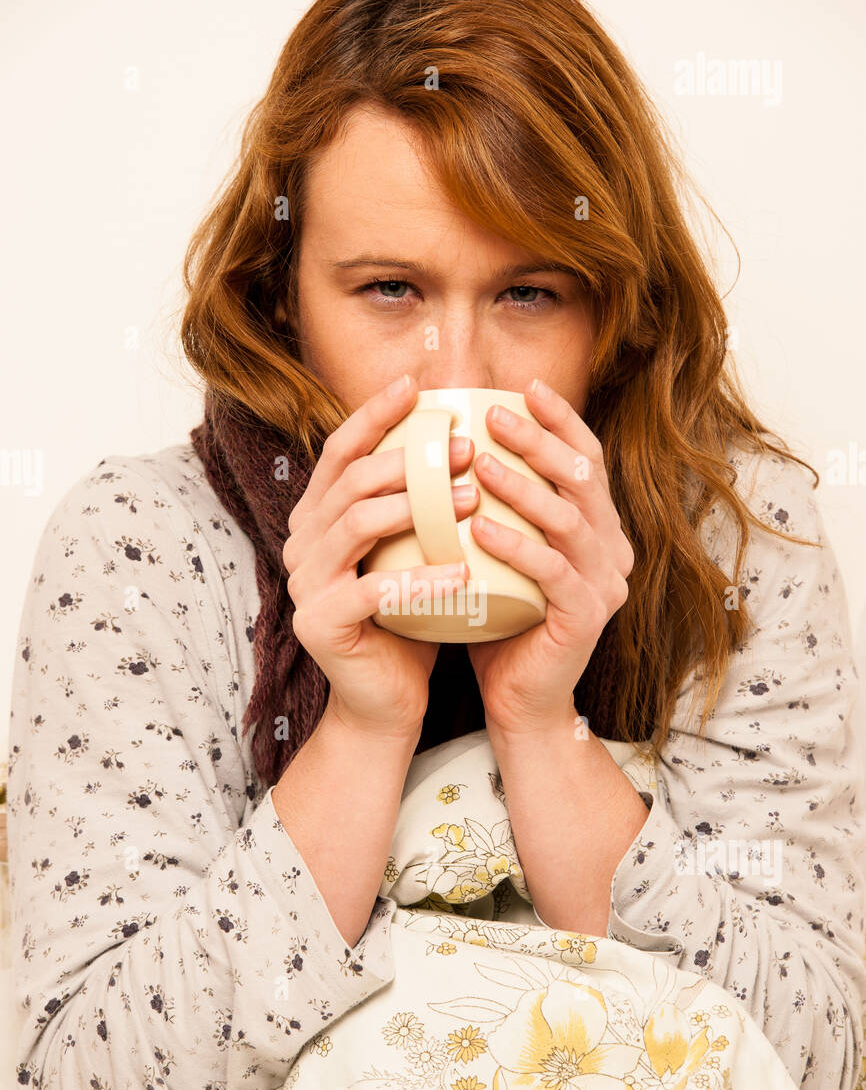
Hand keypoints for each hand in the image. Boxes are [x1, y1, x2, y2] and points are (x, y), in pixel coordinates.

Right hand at [282, 374, 473, 737]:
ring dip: (418, 507)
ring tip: (470, 500)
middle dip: (410, 458)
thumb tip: (467, 441)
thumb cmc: (408, 622)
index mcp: (318, 518)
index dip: (374, 414)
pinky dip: (420, 580)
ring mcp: (304, 583)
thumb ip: (419, 505)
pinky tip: (461, 575)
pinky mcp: (320, 623)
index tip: (418, 387)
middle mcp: (300, 544)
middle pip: (350, 482)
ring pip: (355, 524)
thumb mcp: (414, 553)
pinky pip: (371, 590)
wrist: (386, 702)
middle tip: (467, 449)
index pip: (341, 452)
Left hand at [464, 378, 634, 734]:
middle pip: (582, 477)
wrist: (519, 702)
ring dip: (523, 486)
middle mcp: (614, 551)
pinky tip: (479, 527)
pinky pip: (553, 570)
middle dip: (539, 439)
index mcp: (599, 529)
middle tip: (492, 415)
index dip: (559, 420)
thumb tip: (456, 443)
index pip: (586, 459)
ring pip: (570, 518)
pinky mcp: (587, 617)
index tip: (522, 388)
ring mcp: (606, 585)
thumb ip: (498, 506)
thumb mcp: (501, 555)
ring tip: (477, 464)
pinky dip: (516, 544)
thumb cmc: (501, 623)